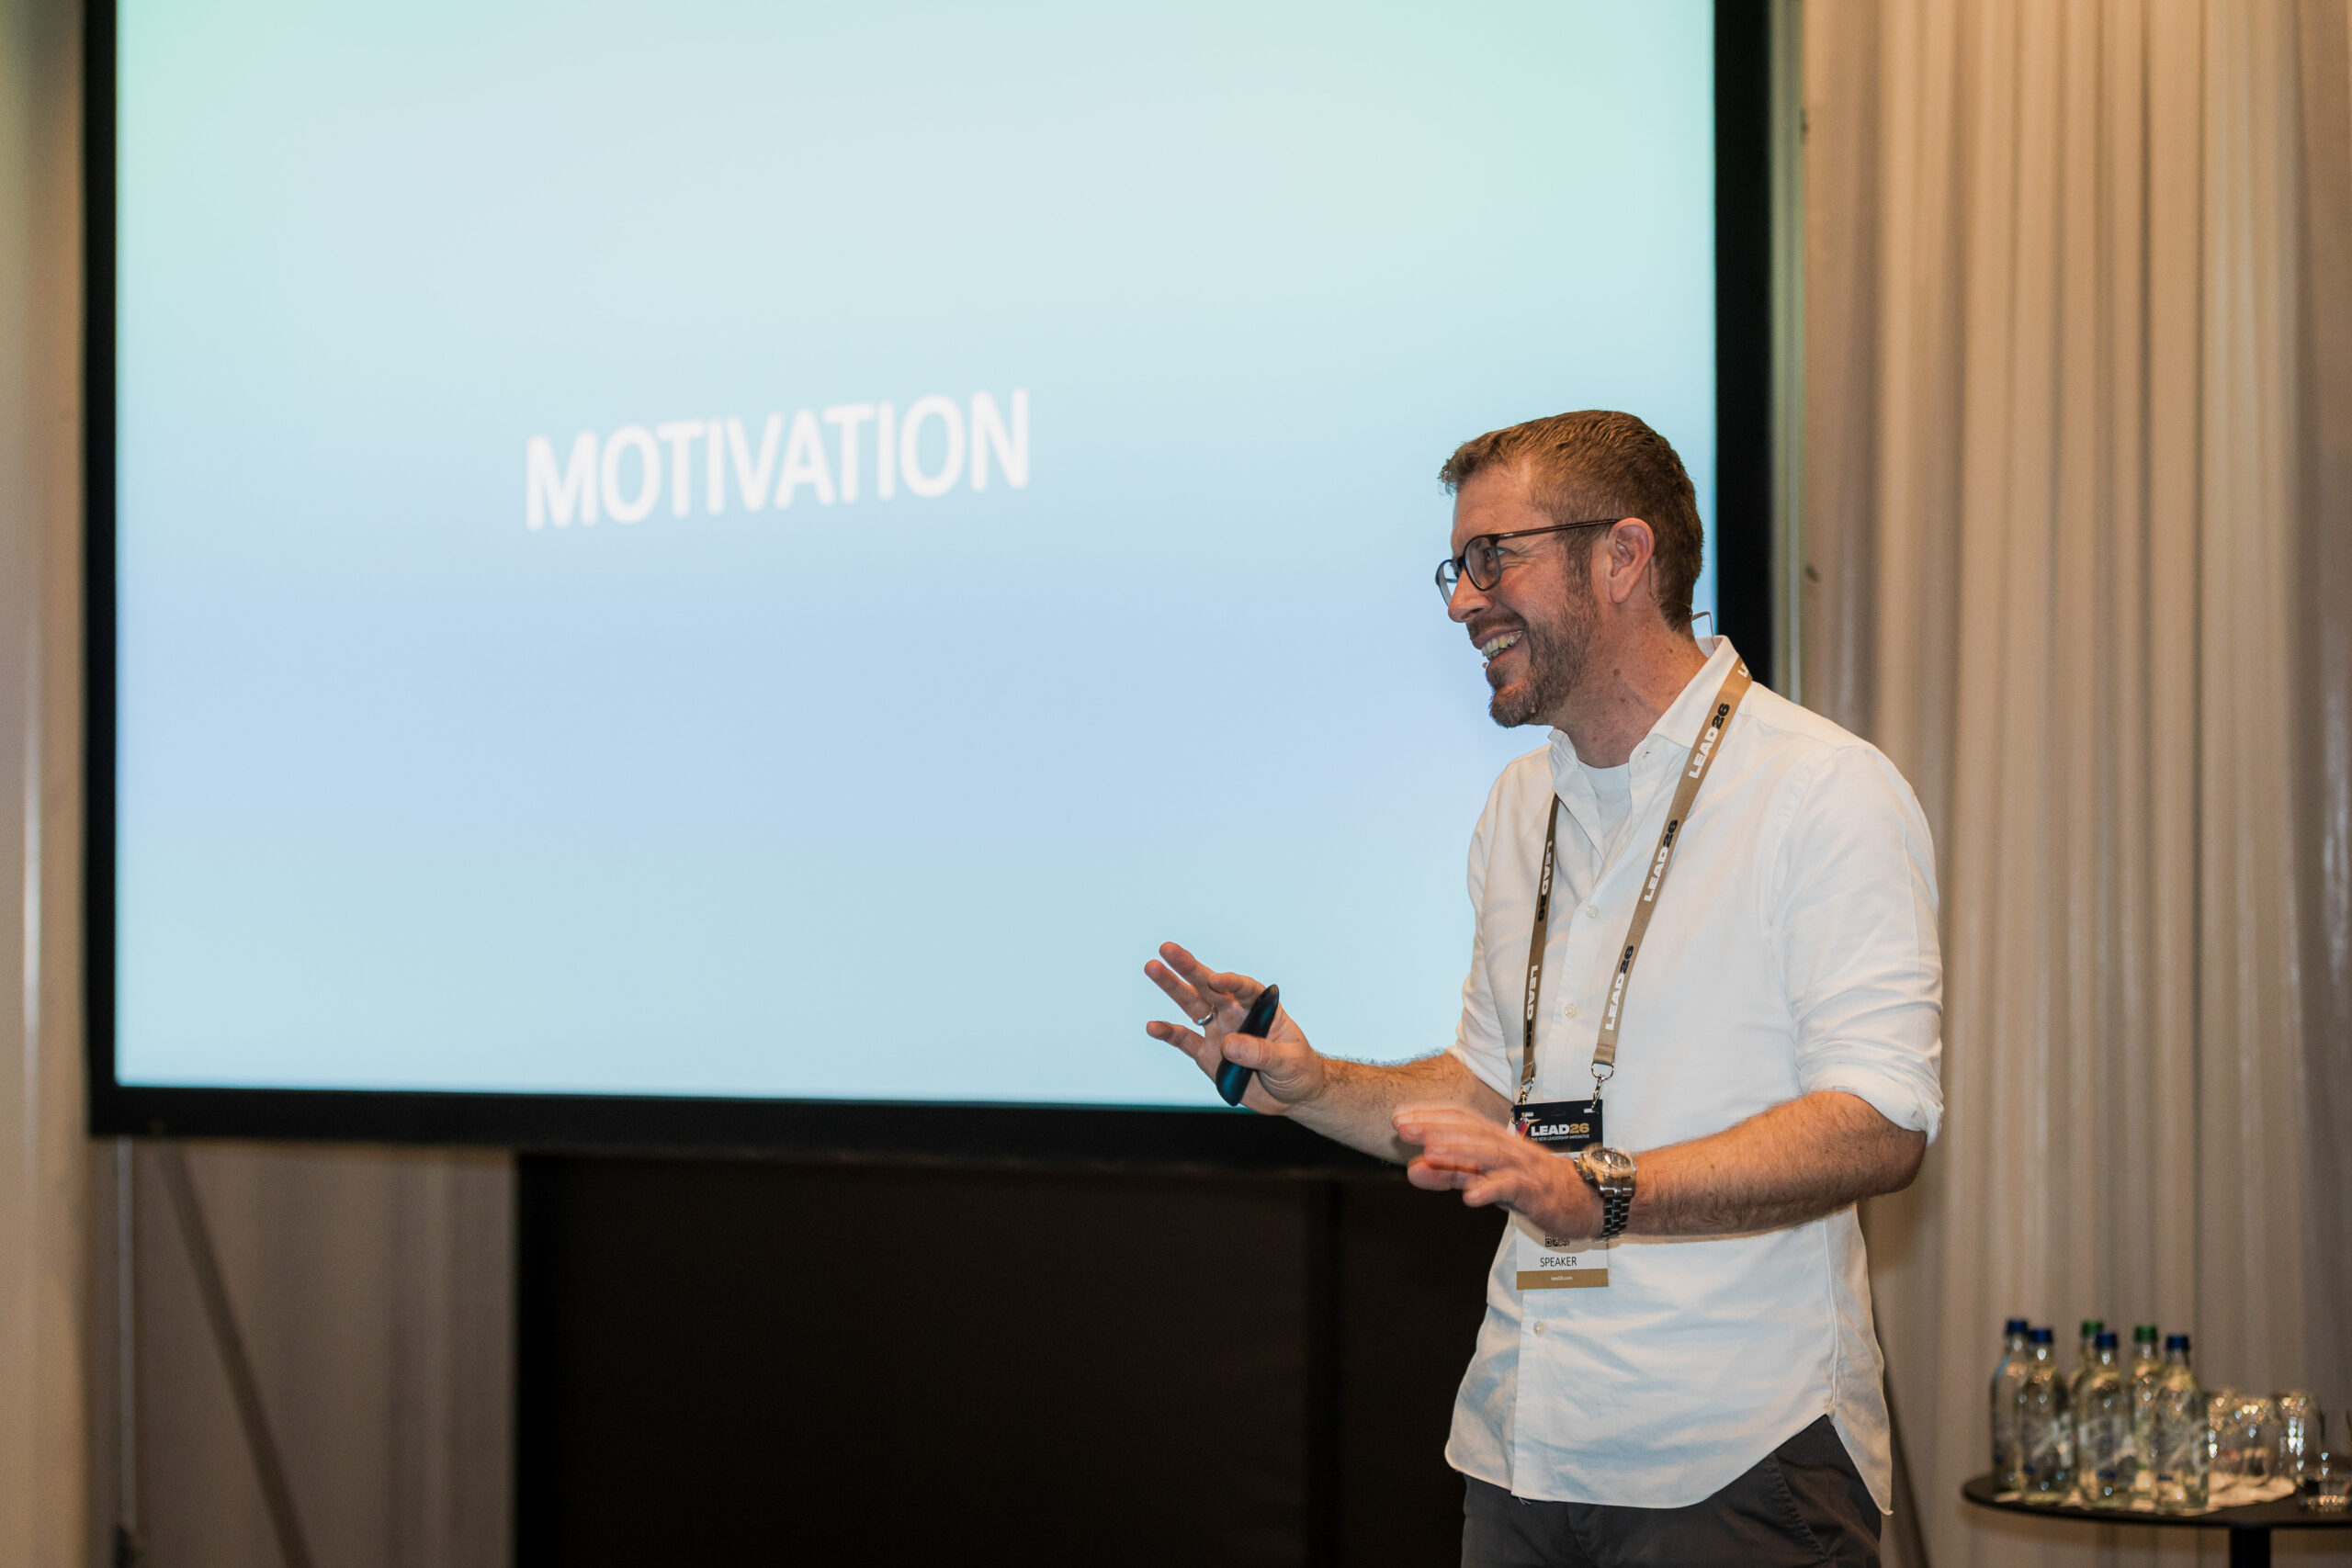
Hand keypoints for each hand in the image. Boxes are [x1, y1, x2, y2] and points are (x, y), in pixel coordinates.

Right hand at [1142, 941, 1324, 1113]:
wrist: (1290, 1095)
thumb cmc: (1298, 1070)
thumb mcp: (1288, 1060)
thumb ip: (1260, 1052)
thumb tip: (1227, 1044)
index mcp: (1261, 1008)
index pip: (1245, 989)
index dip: (1230, 983)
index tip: (1215, 980)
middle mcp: (1235, 1014)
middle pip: (1210, 987)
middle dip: (1189, 967)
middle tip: (1167, 948)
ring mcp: (1218, 1031)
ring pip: (1192, 1005)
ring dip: (1172, 987)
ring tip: (1152, 967)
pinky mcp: (1206, 1054)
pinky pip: (1184, 1040)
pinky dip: (1168, 1033)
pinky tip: (1152, 1026)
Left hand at [1391, 1106, 1601, 1239]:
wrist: (1588, 1201)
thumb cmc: (1535, 1187)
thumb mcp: (1487, 1180)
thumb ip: (1450, 1174)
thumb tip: (1411, 1169)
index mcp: (1497, 1141)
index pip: (1461, 1120)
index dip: (1430, 1117)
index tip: (1398, 1118)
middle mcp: (1509, 1149)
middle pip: (1470, 1132)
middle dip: (1435, 1128)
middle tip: (1403, 1127)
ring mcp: (1524, 1169)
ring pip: (1489, 1154)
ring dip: (1458, 1152)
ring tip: (1430, 1153)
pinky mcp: (1537, 1192)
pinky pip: (1513, 1188)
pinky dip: (1490, 1190)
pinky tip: (1469, 1197)